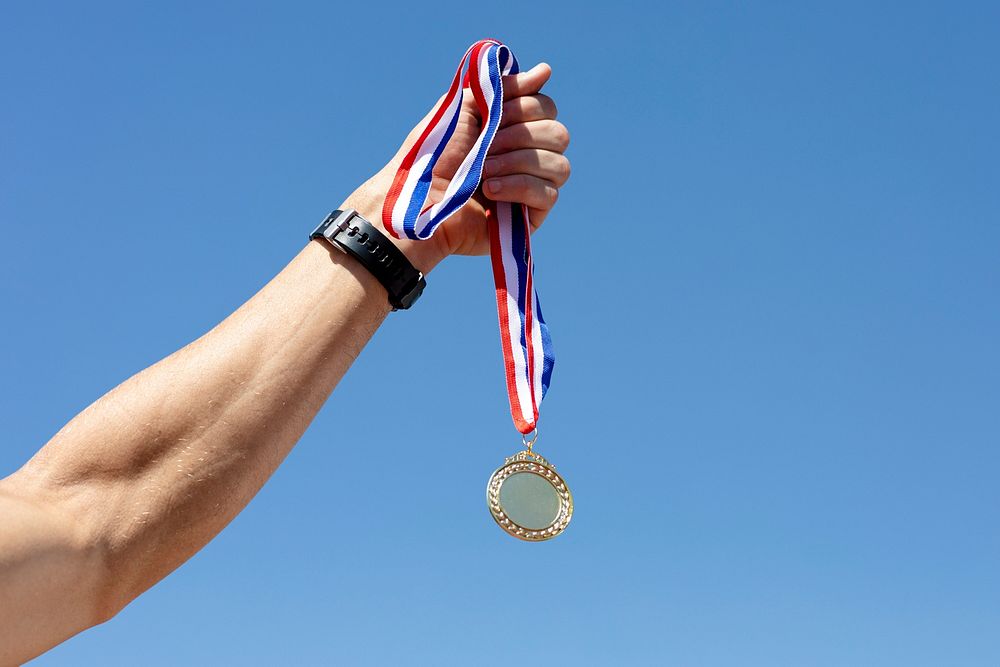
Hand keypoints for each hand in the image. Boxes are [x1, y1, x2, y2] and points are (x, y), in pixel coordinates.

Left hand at [344, 63, 570, 272]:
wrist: (419, 198)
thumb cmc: (435, 154)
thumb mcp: (465, 109)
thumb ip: (501, 88)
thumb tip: (545, 71)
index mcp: (515, 129)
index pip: (547, 108)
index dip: (525, 106)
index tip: (495, 113)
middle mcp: (529, 156)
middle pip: (559, 135)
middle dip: (520, 136)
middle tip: (486, 145)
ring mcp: (533, 187)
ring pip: (559, 165)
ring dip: (518, 162)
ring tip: (483, 171)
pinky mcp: (531, 216)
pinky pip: (548, 195)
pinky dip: (518, 186)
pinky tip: (490, 190)